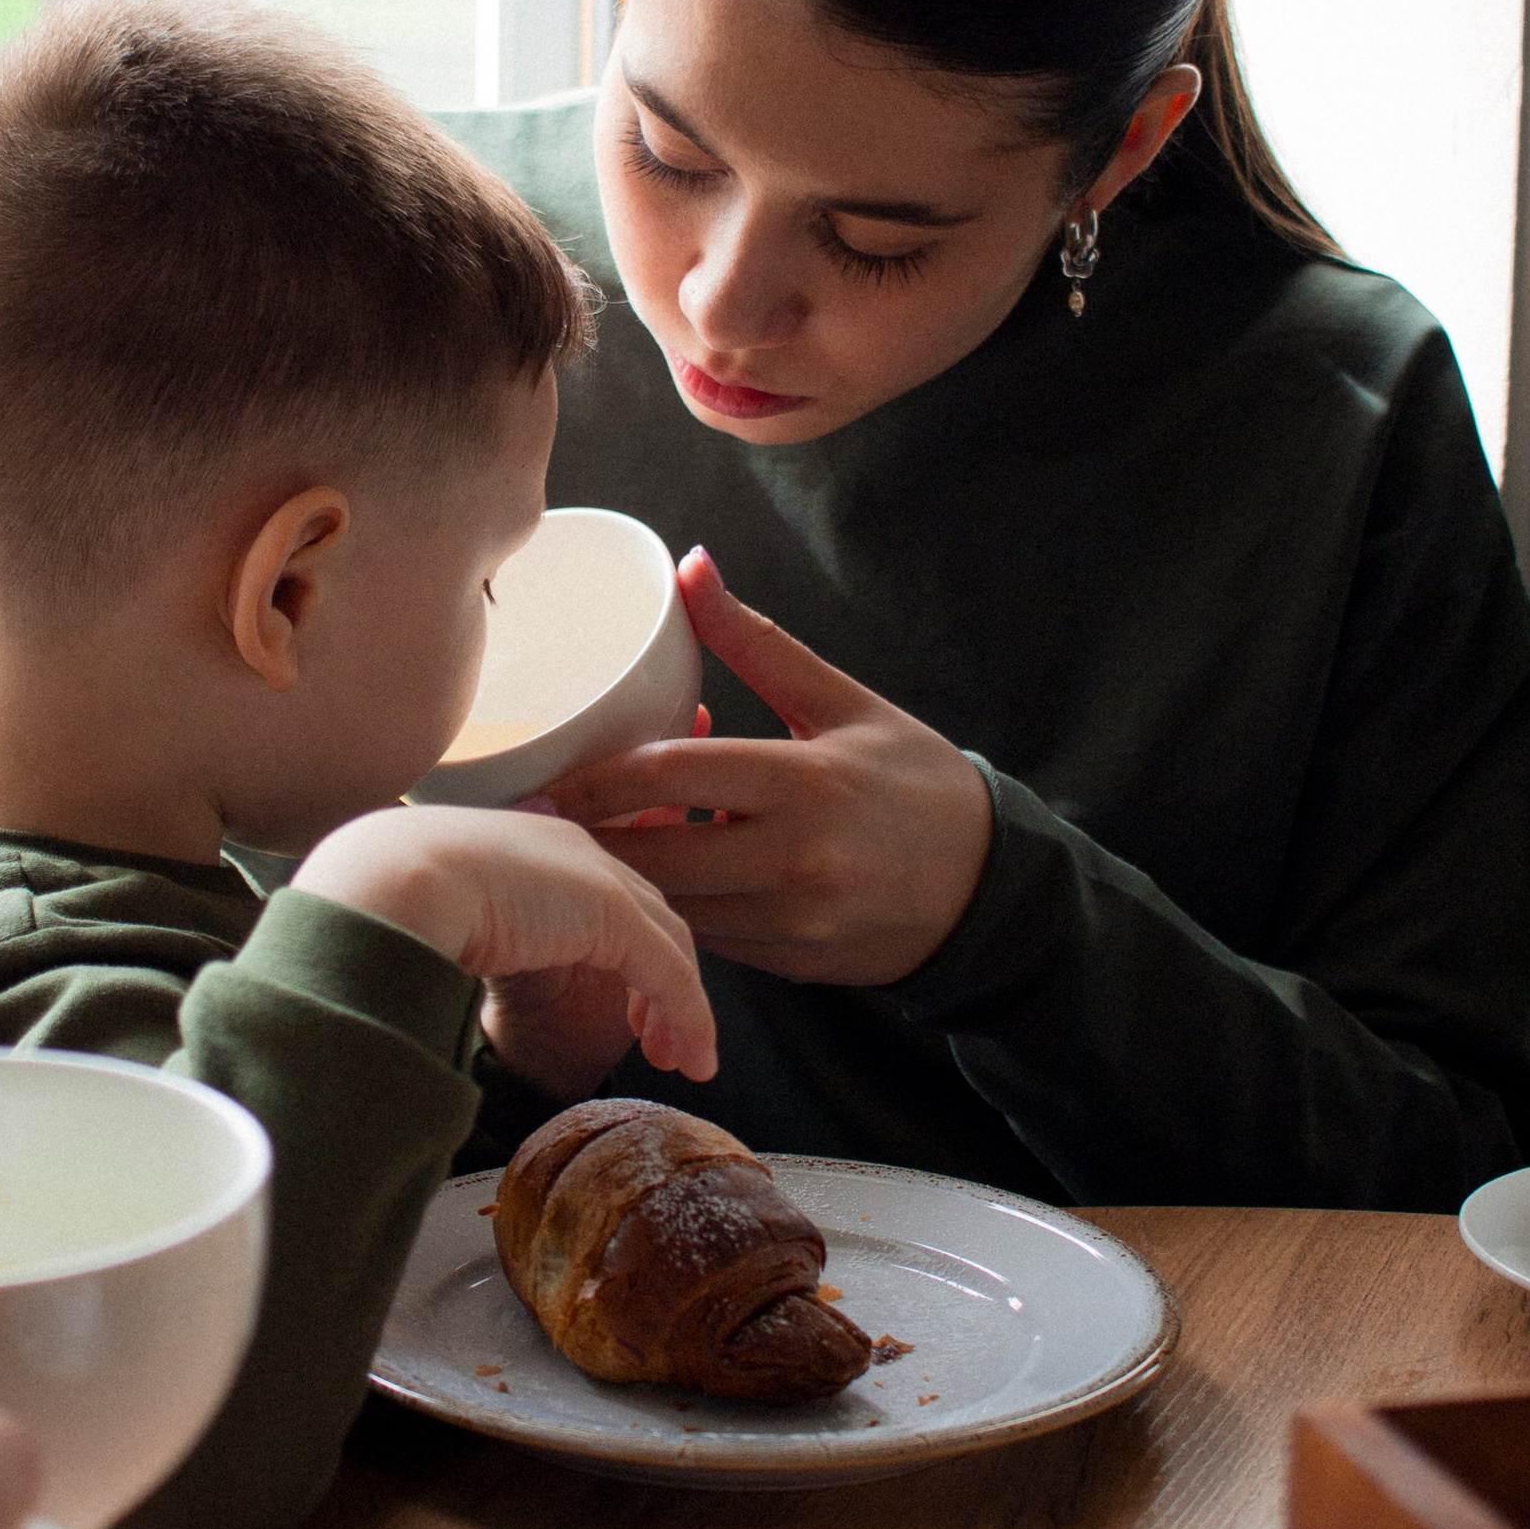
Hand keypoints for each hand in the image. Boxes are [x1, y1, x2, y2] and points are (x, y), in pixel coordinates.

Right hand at [293, 805, 718, 1092]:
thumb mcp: (440, 908)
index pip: (605, 895)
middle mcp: (575, 851)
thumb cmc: (389, 897)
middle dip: (666, 982)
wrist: (390, 882)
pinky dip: (689, 1017)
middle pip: (649, 916)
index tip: (631, 1006)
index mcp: (535, 844)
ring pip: (669, 945)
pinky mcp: (611, 913)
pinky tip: (690, 1060)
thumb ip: (470, 928)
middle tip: (664, 1042)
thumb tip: (458, 963)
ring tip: (683, 1061)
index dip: (629, 949)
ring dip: (684, 1008)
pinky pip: (668, 973)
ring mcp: (597, 878)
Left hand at [547, 548, 995, 989]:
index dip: (595, 779)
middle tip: (538, 817)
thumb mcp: (842, 702)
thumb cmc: (915, 782)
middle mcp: (796, 859)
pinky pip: (707, 940)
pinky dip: (673, 910)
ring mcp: (793, 921)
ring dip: (626, 879)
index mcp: (805, 781)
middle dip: (589, 840)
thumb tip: (690, 565)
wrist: (991, 888)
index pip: (670, 776)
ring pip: (672, 907)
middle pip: (653, 856)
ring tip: (583, 845)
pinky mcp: (791, 963)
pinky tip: (653, 880)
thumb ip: (757, 643)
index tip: (545, 774)